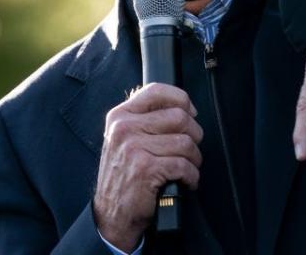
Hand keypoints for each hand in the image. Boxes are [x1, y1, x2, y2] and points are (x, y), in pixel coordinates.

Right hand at [93, 83, 203, 251]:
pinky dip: (191, 177)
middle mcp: (124, 128)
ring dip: (194, 159)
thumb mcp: (125, 139)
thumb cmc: (124, 176)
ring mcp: (134, 148)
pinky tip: (185, 181)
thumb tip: (183, 106)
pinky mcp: (146, 169)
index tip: (190, 113)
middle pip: (179, 117)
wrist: (111, 215)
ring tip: (186, 168)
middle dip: (194, 135)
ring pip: (186, 142)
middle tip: (190, 150)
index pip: (157, 90)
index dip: (181, 99)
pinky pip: (184, 165)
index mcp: (120, 116)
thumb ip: (146, 118)